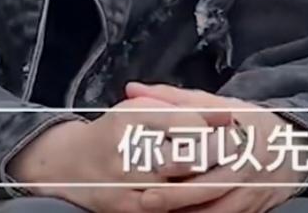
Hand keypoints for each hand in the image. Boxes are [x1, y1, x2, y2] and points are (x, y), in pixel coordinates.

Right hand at [6, 95, 234, 212]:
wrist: (70, 165)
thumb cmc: (112, 131)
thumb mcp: (141, 107)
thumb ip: (179, 106)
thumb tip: (225, 112)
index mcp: (133, 118)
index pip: (186, 123)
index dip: (213, 126)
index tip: (233, 124)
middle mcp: (128, 150)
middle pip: (187, 158)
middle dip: (217, 157)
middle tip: (238, 152)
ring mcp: (128, 183)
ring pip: (181, 190)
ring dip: (208, 184)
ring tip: (228, 174)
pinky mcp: (128, 208)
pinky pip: (168, 210)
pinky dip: (189, 204)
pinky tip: (203, 195)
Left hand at [124, 82, 307, 212]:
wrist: (290, 149)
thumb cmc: (244, 122)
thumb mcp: (215, 104)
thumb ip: (173, 98)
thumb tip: (132, 89)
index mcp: (237, 132)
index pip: (211, 146)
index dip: (186, 156)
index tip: (160, 162)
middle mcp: (245, 165)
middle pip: (211, 184)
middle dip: (178, 193)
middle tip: (147, 198)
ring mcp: (248, 192)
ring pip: (215, 208)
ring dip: (186, 212)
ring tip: (155, 211)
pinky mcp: (249, 210)